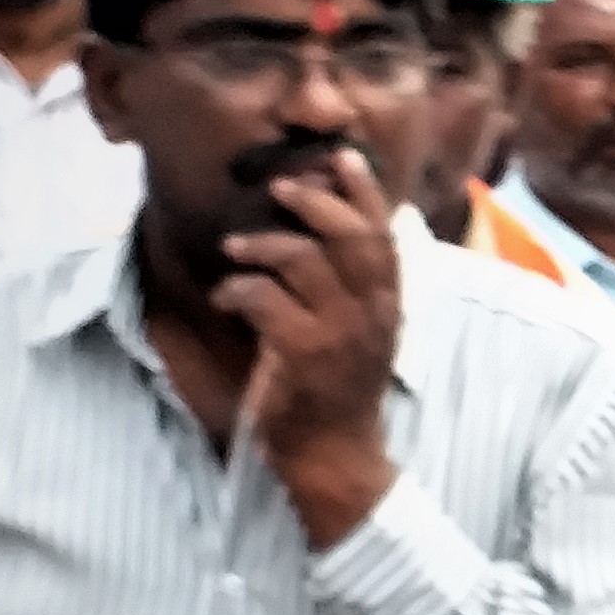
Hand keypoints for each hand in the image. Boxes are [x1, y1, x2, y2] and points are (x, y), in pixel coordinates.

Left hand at [220, 149, 403, 542]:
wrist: (334, 458)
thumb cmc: (338, 393)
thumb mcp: (361, 335)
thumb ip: (354, 288)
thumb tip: (328, 233)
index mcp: (388, 305)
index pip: (384, 233)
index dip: (364, 190)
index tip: (341, 157)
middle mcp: (373, 314)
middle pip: (350, 235)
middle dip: (314, 201)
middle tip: (280, 187)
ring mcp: (340, 334)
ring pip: (303, 260)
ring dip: (262, 243)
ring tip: (236, 246)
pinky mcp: (303, 355)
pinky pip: (265, 298)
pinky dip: (239, 289)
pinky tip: (226, 296)